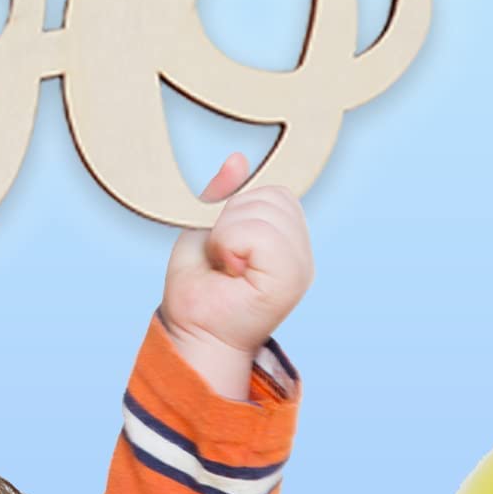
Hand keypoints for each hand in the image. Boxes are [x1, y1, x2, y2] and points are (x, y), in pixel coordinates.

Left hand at [159, 153, 313, 397]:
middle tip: (222, 256)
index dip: (238, 207)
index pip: (275, 192)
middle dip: (231, 218)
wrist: (191, 335)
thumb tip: (237, 158)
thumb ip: (223, 197)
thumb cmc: (197, 290)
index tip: (222, 244)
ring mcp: (300, 267)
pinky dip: (231, 243)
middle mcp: (301, 252)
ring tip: (225, 264)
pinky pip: (260, 233)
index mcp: (287, 240)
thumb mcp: (204, 231)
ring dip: (228, 233)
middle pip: (274, 195)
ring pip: (265, 211)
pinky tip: (229, 268)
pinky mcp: (290, 280)